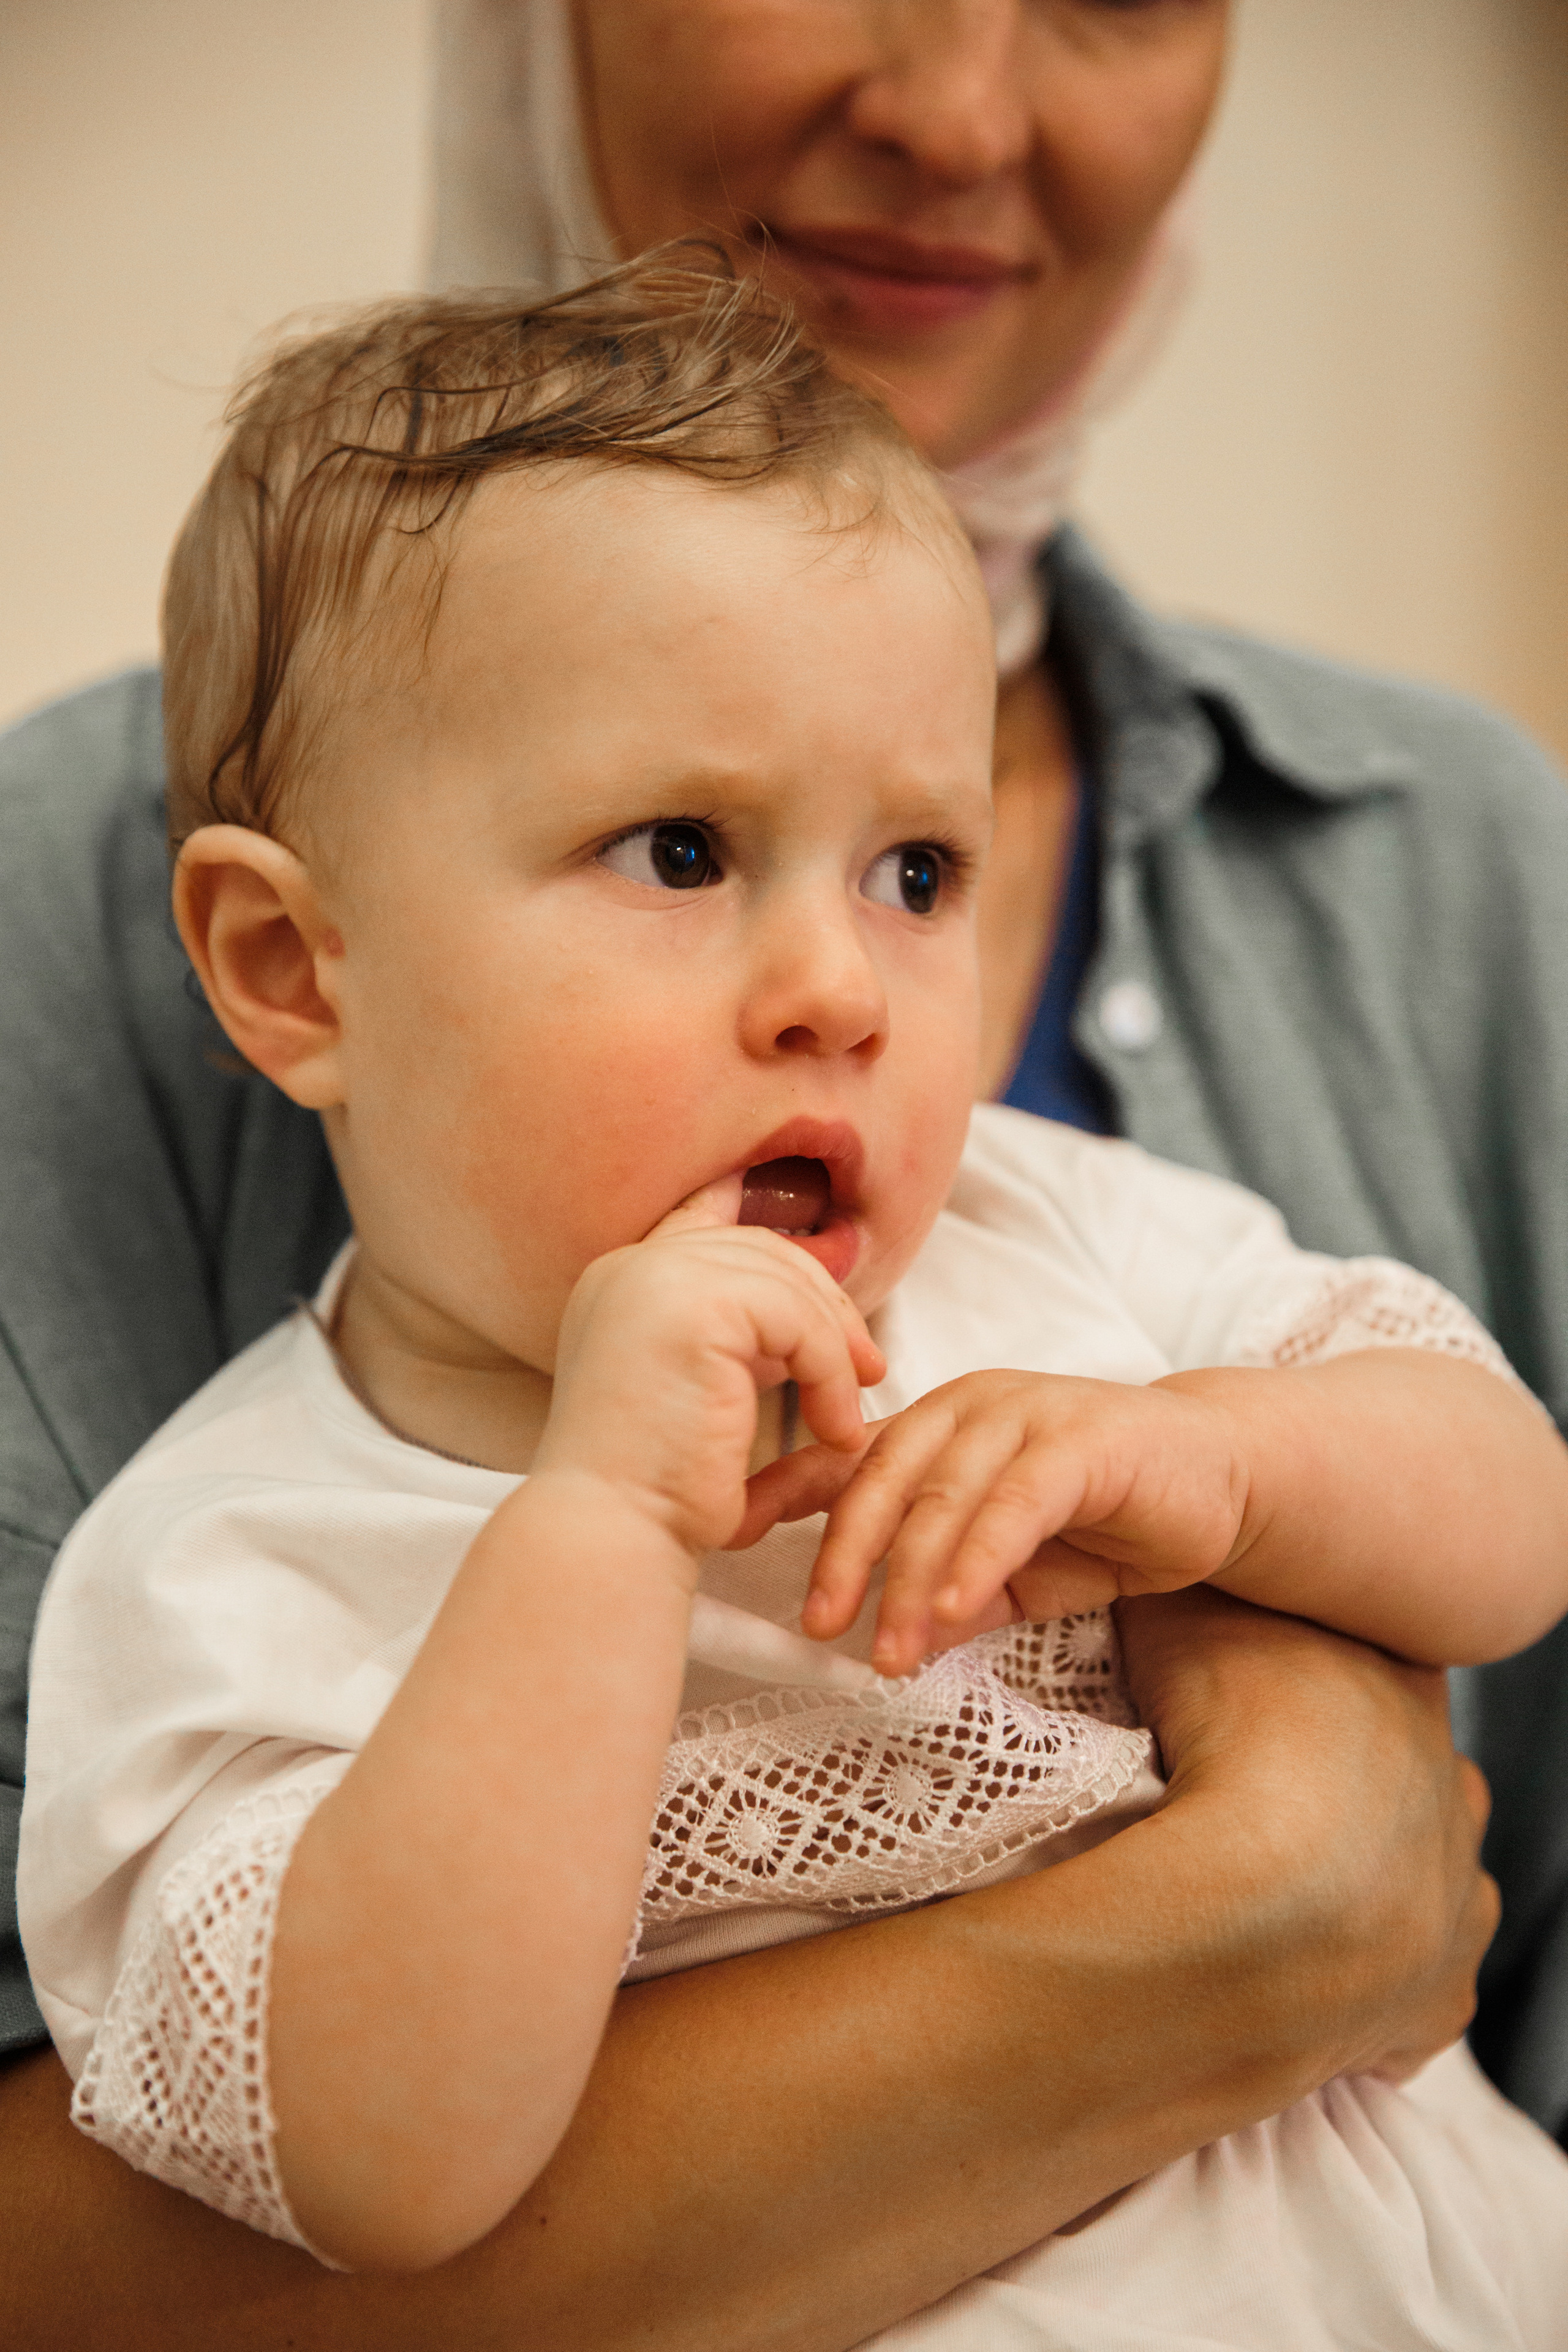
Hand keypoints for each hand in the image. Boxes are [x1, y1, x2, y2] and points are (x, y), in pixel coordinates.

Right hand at [532, 1178, 884, 1559]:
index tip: (829, 1303)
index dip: (776, 1252)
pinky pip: (800, 1319)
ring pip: (789, 1282)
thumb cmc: (657, 1493)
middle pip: (761, 1249)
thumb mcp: (697, 1396)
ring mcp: (657, 1277)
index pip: (711, 1219)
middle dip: (825, 1306)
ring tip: (842, 1424)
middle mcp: (630, 1266)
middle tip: (865, 1370)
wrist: (615, 1534)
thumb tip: (825, 1321)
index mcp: (619, 1283)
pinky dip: (830, 1376)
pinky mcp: (696, 1306)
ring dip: (834, 1352)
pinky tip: (831, 1433)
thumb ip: (741, 1347)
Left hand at [737, 1369, 1247, 1675]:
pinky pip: (1015, 1502)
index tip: (725, 1536)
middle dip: (843, 1560)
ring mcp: (1026, 1415)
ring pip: (943, 1497)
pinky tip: (952, 1611)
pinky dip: (978, 1558)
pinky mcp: (1083, 1440)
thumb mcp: (1012, 1570)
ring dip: (909, 1581)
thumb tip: (891, 1644)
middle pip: (881, 1479)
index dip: (784, 1494)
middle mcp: (968, 1408)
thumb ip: (954, 1597)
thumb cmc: (1105, 1519)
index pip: (844, 1458)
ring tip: (887, 1652)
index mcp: (936, 1426)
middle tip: (817, 1627)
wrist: (1221, 1478)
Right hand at [1120, 1587, 1499, 2086]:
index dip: (1318, 1665)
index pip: (1379, 1656)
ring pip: (1429, 1874)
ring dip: (1374, 1877)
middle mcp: (1448, 1787)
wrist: (1261, 1912)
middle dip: (1348, 1778)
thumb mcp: (1172, 1627)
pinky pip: (1417, 1987)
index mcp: (1404, 1689)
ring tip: (1282, 1886)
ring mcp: (1454, 1896)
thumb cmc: (1226, 1751)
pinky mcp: (1438, 1997)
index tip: (1260, 1683)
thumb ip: (1171, 1592)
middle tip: (1261, 1791)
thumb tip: (1145, 1561)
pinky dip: (1371, 1981)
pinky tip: (1308, 1973)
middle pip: (1408, 1768)